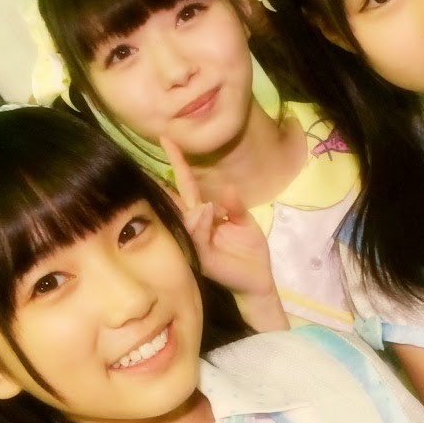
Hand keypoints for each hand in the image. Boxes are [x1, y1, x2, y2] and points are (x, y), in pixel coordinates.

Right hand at [161, 135, 287, 331]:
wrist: (258, 283)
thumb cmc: (250, 254)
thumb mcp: (246, 223)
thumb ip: (235, 207)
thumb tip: (227, 189)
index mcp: (203, 217)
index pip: (187, 186)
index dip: (179, 164)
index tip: (168, 139)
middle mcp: (193, 227)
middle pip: (176, 197)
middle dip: (171, 174)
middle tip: (165, 145)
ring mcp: (194, 242)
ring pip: (183, 217)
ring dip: (191, 205)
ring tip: (204, 205)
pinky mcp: (200, 258)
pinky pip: (195, 237)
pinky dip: (198, 224)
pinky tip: (203, 212)